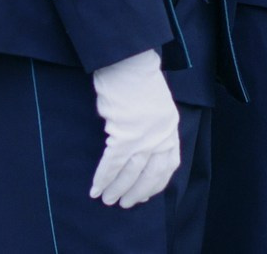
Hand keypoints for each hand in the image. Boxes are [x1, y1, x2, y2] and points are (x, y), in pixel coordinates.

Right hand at [89, 49, 181, 207]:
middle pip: (150, 172)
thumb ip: (153, 129)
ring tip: (106, 199)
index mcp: (171, 127)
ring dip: (117, 188)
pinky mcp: (125, 133)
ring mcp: (145, 135)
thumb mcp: (156, 107)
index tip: (146, 196)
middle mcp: (162, 134)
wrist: (128, 63)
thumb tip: (141, 152)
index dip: (157, 183)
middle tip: (122, 203)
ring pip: (131, 170)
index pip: (169, 164)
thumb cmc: (138, 82)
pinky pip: (113, 162)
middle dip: (136, 191)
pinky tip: (95, 188)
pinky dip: (103, 177)